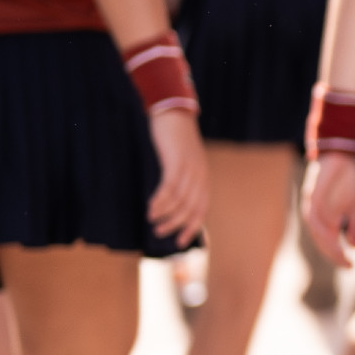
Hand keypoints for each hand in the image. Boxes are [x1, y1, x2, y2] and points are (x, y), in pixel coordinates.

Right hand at [146, 106, 207, 244]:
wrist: (173, 112)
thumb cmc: (174, 140)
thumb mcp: (181, 163)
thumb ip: (180, 181)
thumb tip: (168, 205)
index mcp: (203, 179)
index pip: (201, 210)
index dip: (191, 228)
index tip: (179, 243)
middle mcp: (200, 176)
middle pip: (191, 209)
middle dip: (174, 225)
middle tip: (158, 232)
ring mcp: (190, 168)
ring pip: (180, 200)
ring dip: (165, 214)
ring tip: (151, 220)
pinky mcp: (177, 161)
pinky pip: (169, 187)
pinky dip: (160, 200)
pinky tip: (151, 207)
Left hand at [301, 150, 354, 265]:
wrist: (341, 156)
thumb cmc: (347, 181)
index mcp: (324, 220)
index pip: (328, 244)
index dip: (338, 256)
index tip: (351, 266)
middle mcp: (314, 216)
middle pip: (321, 242)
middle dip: (334, 255)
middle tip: (347, 265)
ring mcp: (311, 206)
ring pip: (317, 232)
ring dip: (328, 245)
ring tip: (341, 254)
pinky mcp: (311, 194)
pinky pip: (315, 215)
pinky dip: (323, 227)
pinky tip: (333, 235)